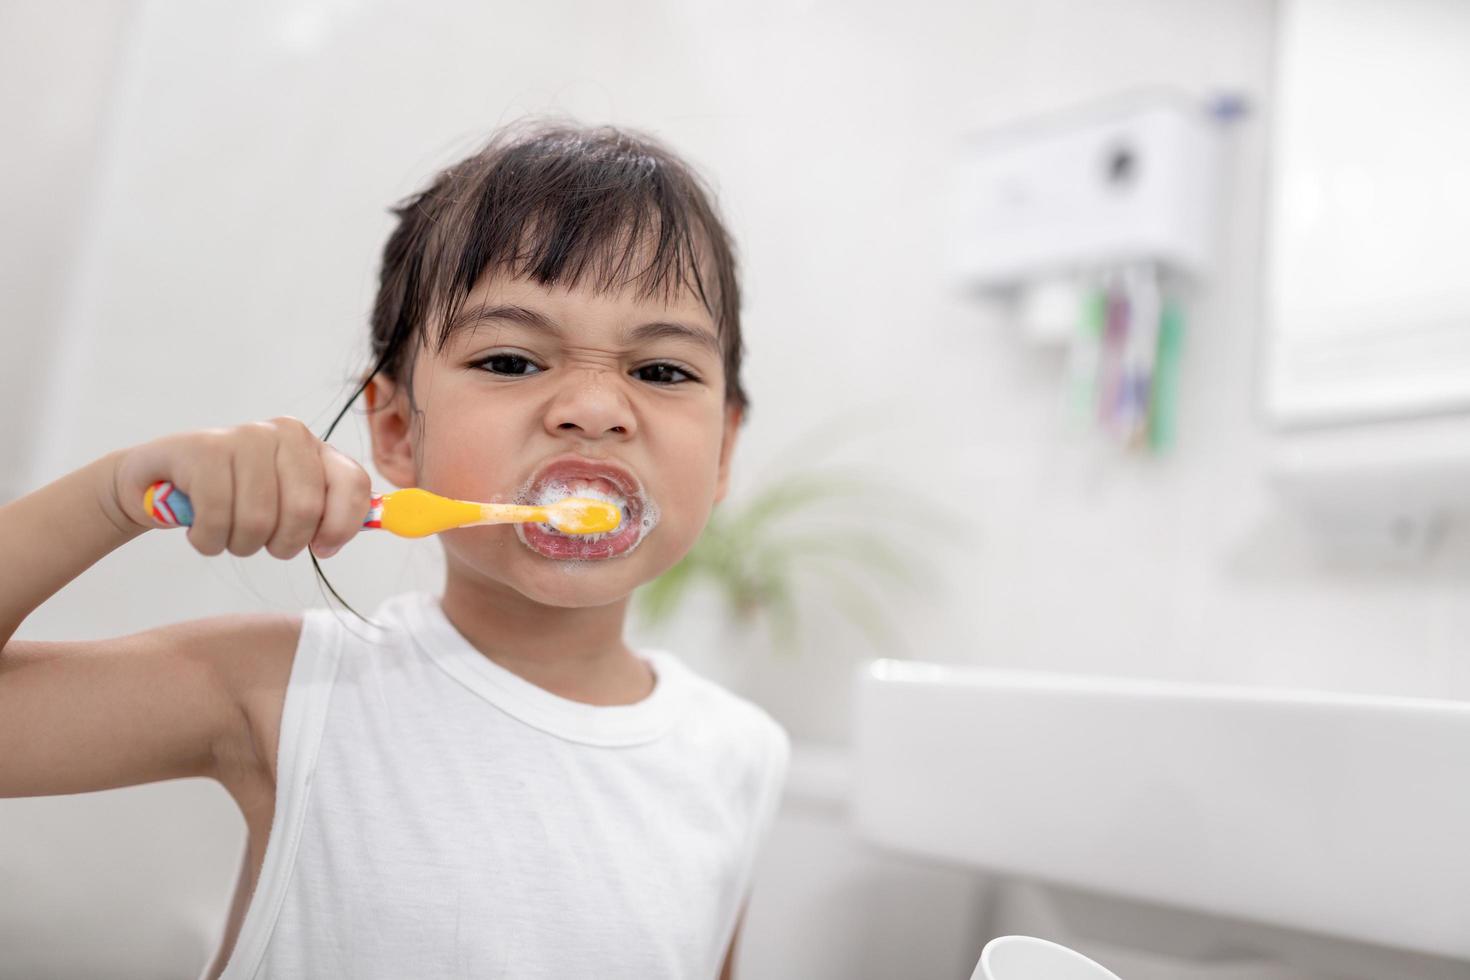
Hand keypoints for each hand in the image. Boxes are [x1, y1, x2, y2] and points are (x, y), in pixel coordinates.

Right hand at [108, 417, 372, 558]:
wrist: (158, 481)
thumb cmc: (234, 497)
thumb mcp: (288, 501)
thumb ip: (332, 510)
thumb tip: (384, 521)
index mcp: (313, 446)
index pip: (353, 485)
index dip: (342, 526)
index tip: (322, 548)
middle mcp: (284, 434)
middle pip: (304, 512)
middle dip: (281, 544)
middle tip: (259, 541)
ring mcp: (243, 437)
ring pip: (257, 521)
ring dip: (238, 544)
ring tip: (225, 530)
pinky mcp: (201, 450)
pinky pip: (216, 519)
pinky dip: (207, 540)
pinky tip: (199, 528)